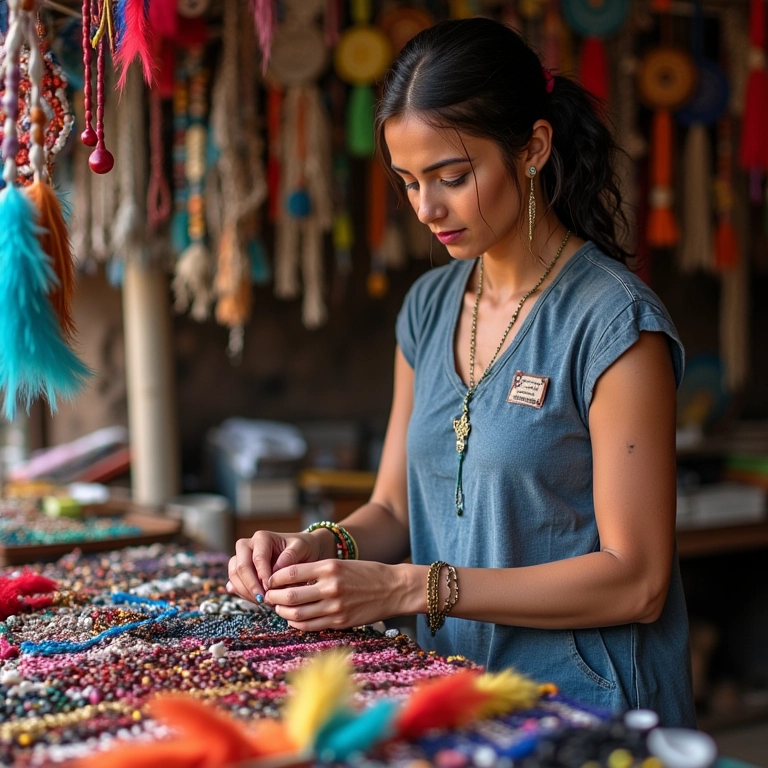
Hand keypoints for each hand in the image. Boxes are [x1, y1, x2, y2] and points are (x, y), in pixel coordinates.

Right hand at [226, 530, 326, 603]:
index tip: (271, 589)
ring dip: (245, 591)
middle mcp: (248, 546)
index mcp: (262, 538)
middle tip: (263, 600)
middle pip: (241, 566)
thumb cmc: (301, 548)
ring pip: (234, 575)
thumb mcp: (302, 548)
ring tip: (262, 602)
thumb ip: (290, 556)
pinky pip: (234, 582)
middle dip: (251, 585)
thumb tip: (275, 569)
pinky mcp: (240, 571)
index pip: (257, 558)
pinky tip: (256, 600)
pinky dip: (243, 593)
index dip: (262, 575)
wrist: (301, 552)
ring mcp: (241, 558)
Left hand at [265, 559, 405, 631]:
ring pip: (297, 614)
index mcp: (329, 567)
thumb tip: (287, 581)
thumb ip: (315, 572)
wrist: (394, 588)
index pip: (290, 573)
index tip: (269, 581)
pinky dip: (297, 624)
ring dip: (283, 613)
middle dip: (273, 598)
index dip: (274, 579)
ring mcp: (335, 606)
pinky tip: (294, 619)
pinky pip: (310, 626)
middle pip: (289, 596)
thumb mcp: (340, 564)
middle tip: (268, 597)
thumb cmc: (366, 573)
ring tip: (279, 609)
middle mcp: (330, 586)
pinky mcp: (340, 621)